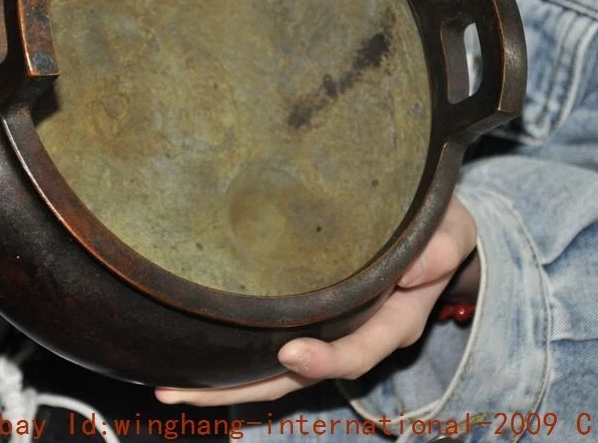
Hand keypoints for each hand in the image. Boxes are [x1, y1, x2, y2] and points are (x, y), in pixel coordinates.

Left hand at [155, 196, 477, 405]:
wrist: (428, 235)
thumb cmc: (437, 230)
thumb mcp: (450, 232)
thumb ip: (440, 248)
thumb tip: (414, 268)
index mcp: (392, 320)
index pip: (359, 349)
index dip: (327, 358)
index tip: (291, 354)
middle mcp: (354, 335)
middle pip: (298, 375)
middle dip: (245, 388)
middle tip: (189, 392)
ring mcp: (328, 331)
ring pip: (275, 369)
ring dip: (225, 382)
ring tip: (171, 388)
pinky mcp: (307, 317)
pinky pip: (269, 345)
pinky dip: (233, 356)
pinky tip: (191, 358)